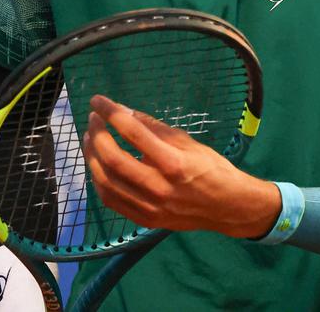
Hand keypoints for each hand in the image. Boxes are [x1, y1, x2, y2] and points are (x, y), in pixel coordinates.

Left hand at [82, 94, 279, 238]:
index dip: (111, 113)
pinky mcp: (144, 219)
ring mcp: (150, 207)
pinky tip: (98, 165)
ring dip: (93, 157)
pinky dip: (98, 180)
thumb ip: (155, 129)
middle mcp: (158, 187)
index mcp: (173, 163)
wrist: (227, 208)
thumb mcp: (188, 142)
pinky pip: (111, 200)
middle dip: (97, 134)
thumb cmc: (211, 169)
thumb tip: (125, 113)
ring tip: (91, 140)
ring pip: (106, 182)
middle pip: (113, 159)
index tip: (98, 100)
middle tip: (94, 119)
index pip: (133, 132)